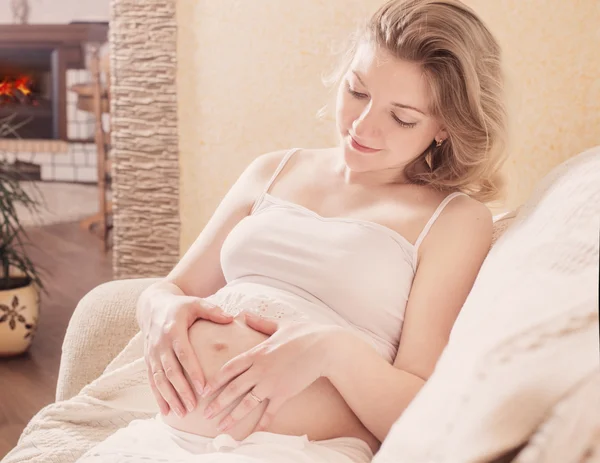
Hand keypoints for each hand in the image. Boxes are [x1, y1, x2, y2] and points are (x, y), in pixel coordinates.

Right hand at [141, 292, 233, 417]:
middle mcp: (160, 344)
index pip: (184, 354)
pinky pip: (152, 381)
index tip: (203, 388)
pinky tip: (165, 411)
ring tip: (181, 413)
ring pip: (159, 379)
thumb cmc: (180, 306)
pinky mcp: (148, 360)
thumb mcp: (196, 303)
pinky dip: (158, 397)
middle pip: (170, 371)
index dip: (192, 372)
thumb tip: (230, 318)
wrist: (153, 305)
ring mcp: (152, 353)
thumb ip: (212, 311)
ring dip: (169, 397)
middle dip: (181, 391)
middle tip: (193, 407)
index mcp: (173, 330)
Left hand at [201, 311, 335, 432]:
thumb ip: (261, 322)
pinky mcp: (284, 393)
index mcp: (257, 352)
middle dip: (218, 403)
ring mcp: (272, 383)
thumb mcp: (280, 324)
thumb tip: (245, 314)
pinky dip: (262, 423)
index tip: (205, 390)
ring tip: (221, 428)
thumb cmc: (304, 333)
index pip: (230, 368)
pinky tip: (253, 432)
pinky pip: (270, 411)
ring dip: (233, 417)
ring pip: (247, 403)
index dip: (216, 380)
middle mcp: (260, 370)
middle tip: (205, 415)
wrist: (325, 347)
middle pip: (233, 388)